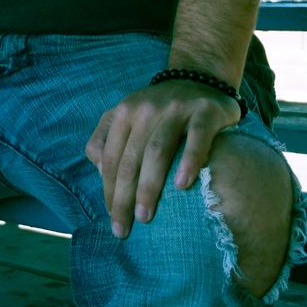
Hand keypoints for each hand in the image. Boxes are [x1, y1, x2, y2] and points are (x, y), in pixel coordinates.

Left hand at [85, 79, 240, 239]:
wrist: (200, 77)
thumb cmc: (159, 109)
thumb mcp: (126, 115)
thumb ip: (105, 138)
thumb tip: (100, 171)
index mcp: (124, 112)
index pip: (112, 157)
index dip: (109, 190)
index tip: (113, 218)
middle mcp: (146, 109)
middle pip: (131, 158)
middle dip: (124, 196)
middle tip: (125, 228)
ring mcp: (176, 109)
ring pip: (157, 150)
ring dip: (149, 186)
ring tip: (145, 216)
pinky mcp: (205, 112)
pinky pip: (197, 139)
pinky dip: (189, 161)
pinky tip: (182, 185)